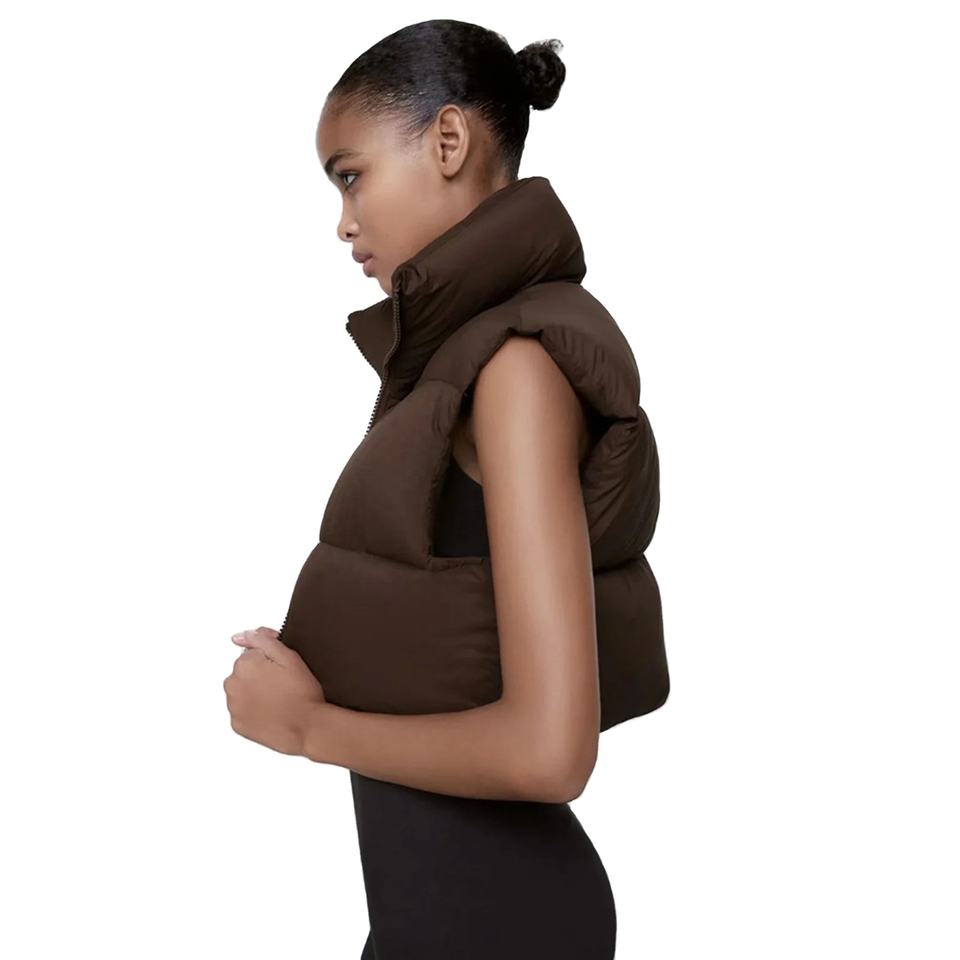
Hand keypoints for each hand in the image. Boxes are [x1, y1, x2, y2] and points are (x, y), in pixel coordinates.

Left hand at [223, 626, 326, 757]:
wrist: (308, 728)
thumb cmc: (302, 694)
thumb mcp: (289, 656)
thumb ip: (262, 639)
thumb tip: (240, 636)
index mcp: (244, 664)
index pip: (254, 653)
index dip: (272, 660)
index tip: (284, 670)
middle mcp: (233, 684)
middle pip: (245, 671)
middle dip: (261, 674)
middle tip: (284, 685)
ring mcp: (233, 706)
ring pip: (243, 691)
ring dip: (256, 692)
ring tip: (279, 699)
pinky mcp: (237, 724)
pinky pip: (243, 711)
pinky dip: (254, 710)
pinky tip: (272, 712)